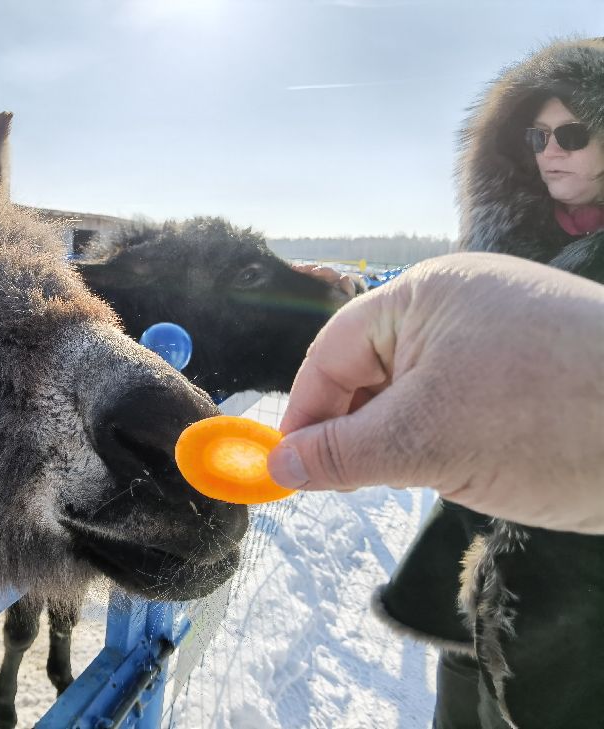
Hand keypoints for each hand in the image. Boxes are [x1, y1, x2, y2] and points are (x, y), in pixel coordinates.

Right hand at [268, 252, 603, 533]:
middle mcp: (458, 301)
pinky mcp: (531, 365)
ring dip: (405, 436)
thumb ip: (343, 453)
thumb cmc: (550, 422)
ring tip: (425, 474)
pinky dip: (447, 435)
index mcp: (424, 294)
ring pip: (415, 388)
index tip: (289, 471)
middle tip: (351, 485)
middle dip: (357, 427)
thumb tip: (278, 467)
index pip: (332, 351)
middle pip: (371, 366)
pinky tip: (466, 464)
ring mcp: (499, 330)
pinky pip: (460, 397)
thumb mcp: (426, 443)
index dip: (306, 413)